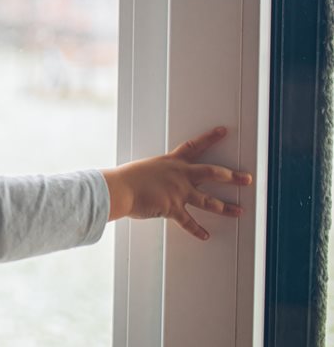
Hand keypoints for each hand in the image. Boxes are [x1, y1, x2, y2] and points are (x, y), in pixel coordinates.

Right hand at [100, 126, 253, 239]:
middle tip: (246, 179)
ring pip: (209, 201)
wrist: (120, 188)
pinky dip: (197, 230)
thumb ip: (155, 174)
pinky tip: (205, 235)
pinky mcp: (173, 208)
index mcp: (171, 162)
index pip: (194, 146)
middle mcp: (180, 175)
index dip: (210, 138)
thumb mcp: (143, 169)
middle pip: (213, 173)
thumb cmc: (126, 178)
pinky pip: (189, 222)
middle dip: (232, 177)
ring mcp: (179, 192)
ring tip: (238, 211)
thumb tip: (154, 181)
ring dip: (226, 207)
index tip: (223, 131)